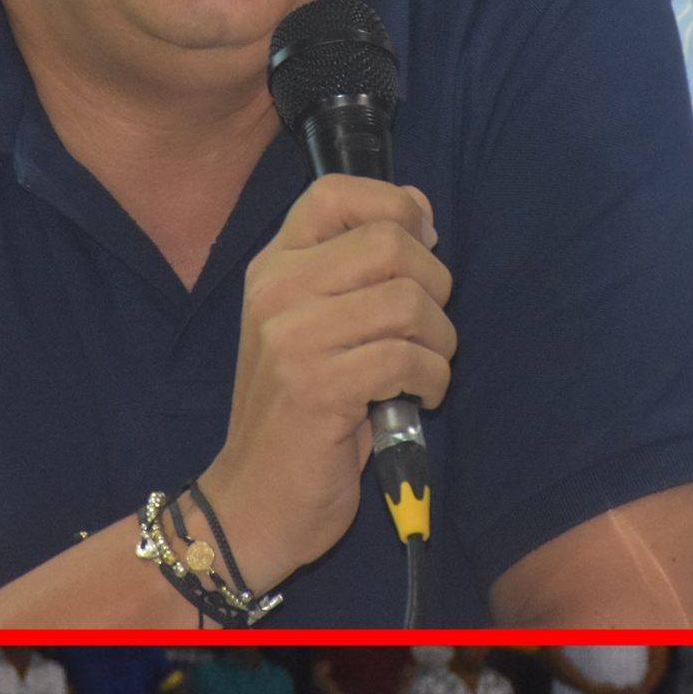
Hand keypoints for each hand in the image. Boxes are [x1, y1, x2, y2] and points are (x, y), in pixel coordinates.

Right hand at [200, 173, 450, 584]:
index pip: (336, 192)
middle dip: (433, 286)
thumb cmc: (299, 414)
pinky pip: (409, 358)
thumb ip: (356, 266)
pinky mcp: (317, 388)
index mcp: (273, 268)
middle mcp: (275, 292)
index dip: (394, 208)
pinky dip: (431, 381)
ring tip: (421, 370)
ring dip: (439, 341)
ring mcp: (291, 339)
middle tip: (424, 329)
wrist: (254, 501)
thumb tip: (419, 209)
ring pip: (408, 301)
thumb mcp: (316, 326)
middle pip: (390, 242)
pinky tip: (414, 400)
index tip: (418, 250)